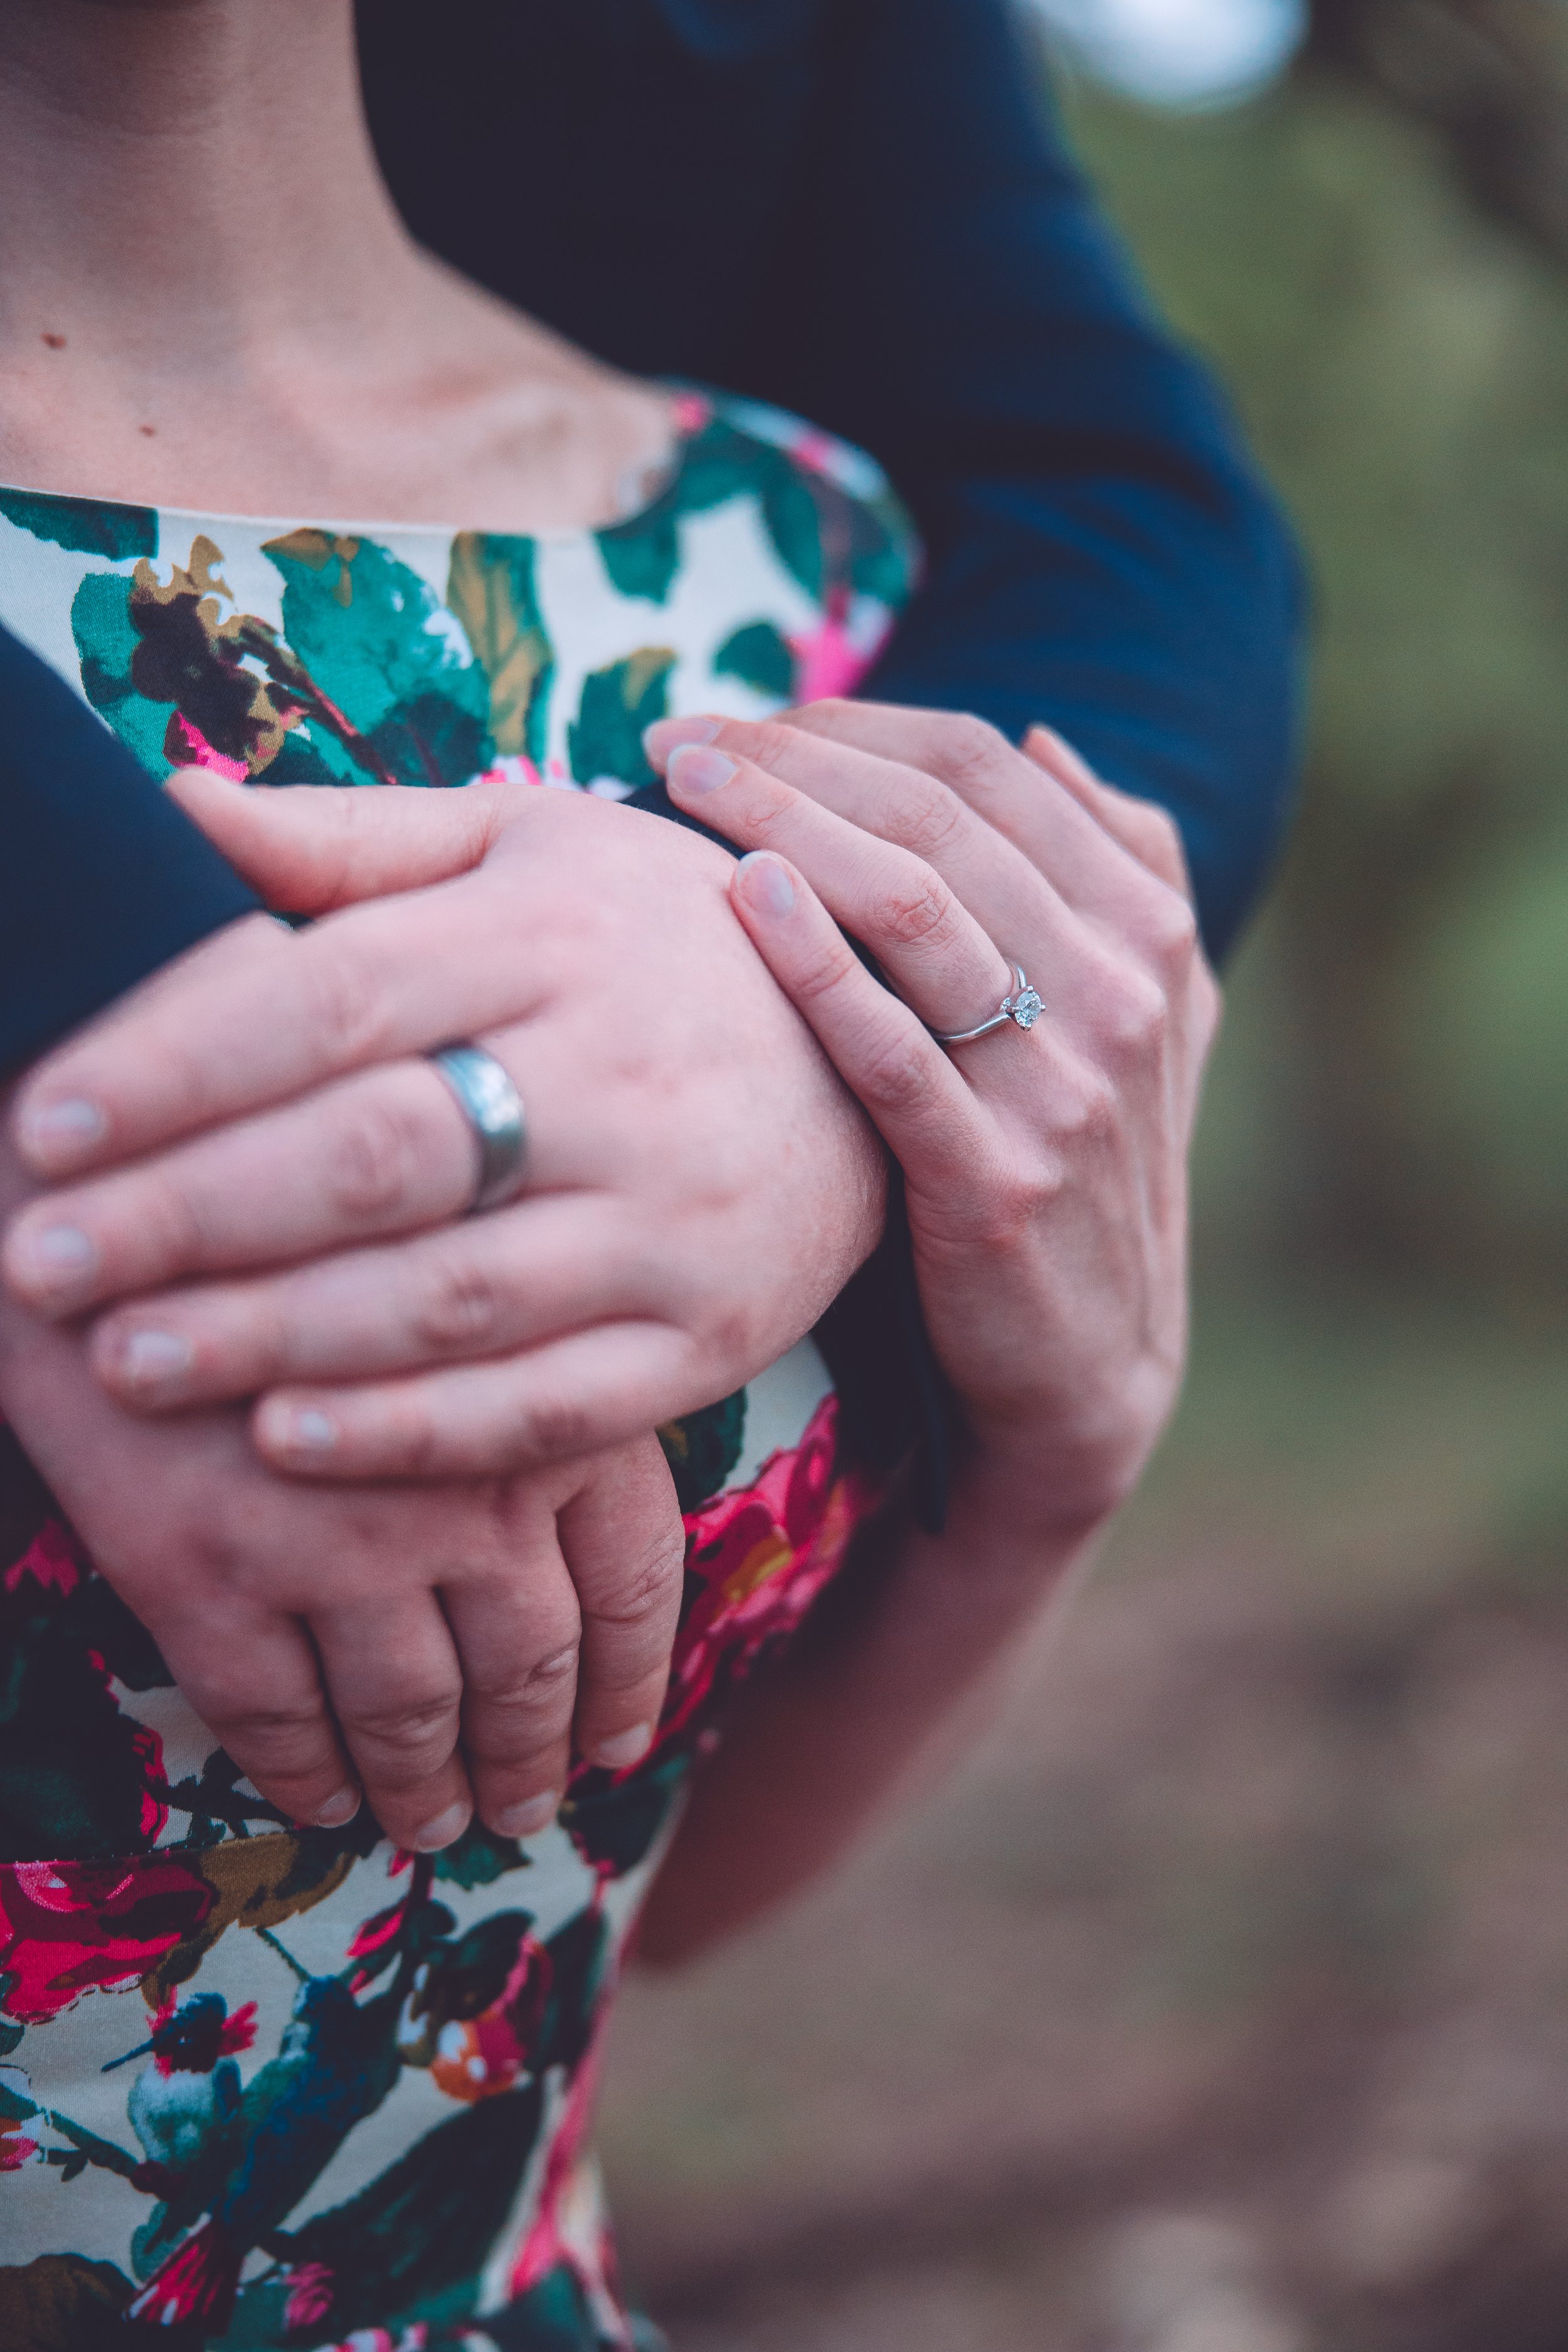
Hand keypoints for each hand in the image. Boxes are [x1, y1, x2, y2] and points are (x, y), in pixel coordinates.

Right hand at [0, 1117, 684, 1852]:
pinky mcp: (206, 1575)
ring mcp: (335, 1544)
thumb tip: (579, 1513)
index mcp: (549, 1408)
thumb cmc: (301, 1218)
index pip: (632, 1581)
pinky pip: (274, 1718)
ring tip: (440, 1821)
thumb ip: (533, 1383)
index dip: (632, 1678)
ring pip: (410, 1714)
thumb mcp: (470, 1275)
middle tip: (529, 1804)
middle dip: (534, 1754)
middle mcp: (465, 1491)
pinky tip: (320, 1798)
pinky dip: (306, 1774)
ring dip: (429, 1786)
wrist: (105, 1191)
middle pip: (531, 1669)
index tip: (622, 1737)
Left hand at [1, 774, 882, 1476]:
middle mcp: (623, 1073)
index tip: (48, 1125)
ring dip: (270, 1339)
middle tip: (39, 1264)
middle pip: (375, 1155)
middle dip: (188, 1218)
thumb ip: (348, 841)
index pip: (333, 995)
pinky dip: (412, 1432)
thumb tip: (159, 802)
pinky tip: (282, 1442)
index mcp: (555, 931)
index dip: (174, 1066)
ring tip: (123, 1362)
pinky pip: (548, 1404)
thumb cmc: (657, 943)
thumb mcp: (528, 851)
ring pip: (449, 1294)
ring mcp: (676, 1218)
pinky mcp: (709, 1336)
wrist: (878, 1054)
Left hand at [645, 702, 1219, 1531]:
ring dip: (784, 824)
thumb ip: (1122, 867)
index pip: (987, 765)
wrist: (1086, 1362)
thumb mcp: (1150, 1011)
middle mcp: (1118, 990)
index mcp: (1146, 925)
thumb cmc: (1086, 1164)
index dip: (854, 720)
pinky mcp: (993, 1179)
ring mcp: (1060, 1087)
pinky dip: (817, 962)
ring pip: (915, 907)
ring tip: (678, 789)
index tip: (744, 716)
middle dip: (794, 756)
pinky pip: (892, 1048)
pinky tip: (742, 896)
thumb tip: (1043, 737)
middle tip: (676, 737)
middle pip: (938, 817)